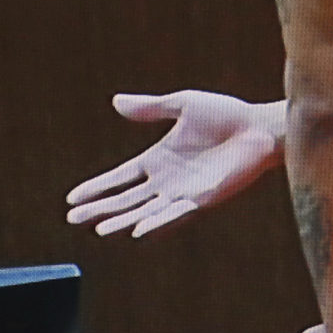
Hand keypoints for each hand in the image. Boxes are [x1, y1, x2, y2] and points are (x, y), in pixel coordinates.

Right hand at [65, 90, 281, 237]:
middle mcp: (167, 180)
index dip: (96, 188)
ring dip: (123, 220)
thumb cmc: (227, 115)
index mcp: (158, 160)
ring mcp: (184, 192)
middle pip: (126, 199)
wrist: (261, 128)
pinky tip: (138, 230)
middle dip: (100, 209)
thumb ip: (151, 107)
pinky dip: (157, 223)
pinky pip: (176, 214)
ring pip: (146, 211)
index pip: (119, 178)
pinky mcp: (203, 199)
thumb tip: (116, 101)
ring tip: (99, 229)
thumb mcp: (183, 105)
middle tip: (72, 218)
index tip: (71, 198)